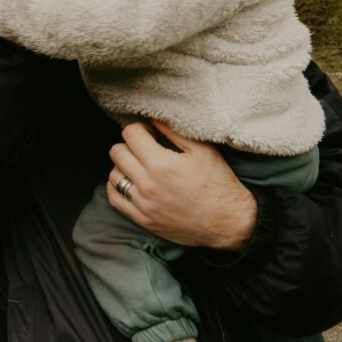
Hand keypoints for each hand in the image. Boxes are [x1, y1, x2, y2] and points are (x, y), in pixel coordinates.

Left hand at [106, 121, 255, 252]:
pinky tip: (131, 183)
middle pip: (117, 152)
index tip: (151, 133)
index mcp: (161, 164)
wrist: (228, 222)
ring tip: (139, 166)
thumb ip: (175, 132)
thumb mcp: (203, 151)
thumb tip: (154, 119)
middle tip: (145, 148)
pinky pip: (115, 199)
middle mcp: (147, 184)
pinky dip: (118, 188)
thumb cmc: (219, 184)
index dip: (140, 128)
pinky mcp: (143, 219)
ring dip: (123, 166)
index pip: (130, 134)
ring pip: (113, 175)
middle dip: (130, 145)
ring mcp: (143, 204)